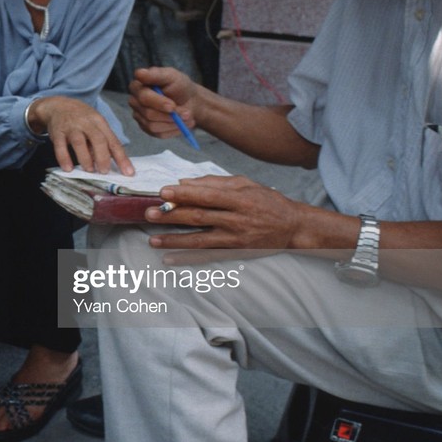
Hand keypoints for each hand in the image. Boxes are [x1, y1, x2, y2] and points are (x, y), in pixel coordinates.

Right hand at [29, 96, 132, 175]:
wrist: (58, 105)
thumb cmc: (81, 118)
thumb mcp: (95, 124)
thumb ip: (102, 142)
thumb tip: (110, 163)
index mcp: (99, 122)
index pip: (113, 141)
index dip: (121, 158)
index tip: (128, 172)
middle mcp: (86, 124)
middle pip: (98, 139)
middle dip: (103, 157)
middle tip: (105, 171)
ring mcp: (71, 127)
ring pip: (80, 142)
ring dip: (85, 158)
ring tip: (89, 170)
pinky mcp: (57, 132)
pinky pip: (60, 146)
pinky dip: (64, 158)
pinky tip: (68, 168)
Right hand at [129, 66, 200, 140]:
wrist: (188, 101)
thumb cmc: (179, 86)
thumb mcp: (171, 76)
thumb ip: (156, 74)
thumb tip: (139, 73)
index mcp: (137, 87)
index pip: (143, 97)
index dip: (158, 103)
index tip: (172, 106)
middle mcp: (135, 102)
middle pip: (149, 114)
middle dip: (170, 115)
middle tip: (187, 113)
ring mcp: (140, 116)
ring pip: (153, 126)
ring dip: (173, 123)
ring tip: (187, 117)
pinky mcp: (146, 128)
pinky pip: (158, 134)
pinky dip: (173, 130)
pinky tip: (181, 124)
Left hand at [141, 174, 306, 252]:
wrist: (293, 227)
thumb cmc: (267, 201)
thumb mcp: (245, 183)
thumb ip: (214, 181)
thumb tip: (184, 182)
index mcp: (239, 198)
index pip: (207, 195)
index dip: (184, 194)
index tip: (163, 192)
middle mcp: (237, 219)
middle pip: (199, 217)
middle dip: (172, 216)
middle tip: (149, 214)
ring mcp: (235, 239)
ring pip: (199, 240)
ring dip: (174, 240)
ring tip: (152, 240)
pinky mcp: (235, 252)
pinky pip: (207, 256)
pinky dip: (187, 258)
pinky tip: (169, 259)